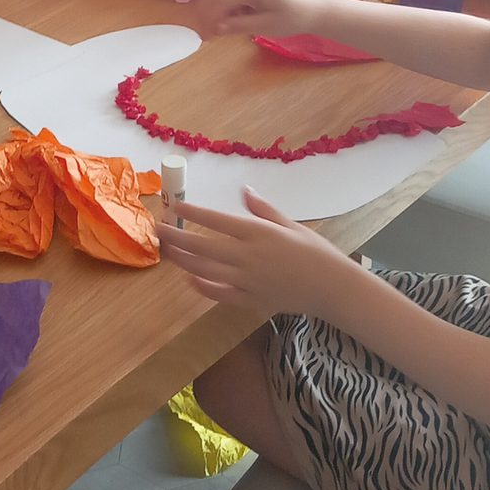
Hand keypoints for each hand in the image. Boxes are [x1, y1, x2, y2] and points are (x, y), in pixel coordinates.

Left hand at [154, 188, 355, 315]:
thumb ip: (263, 210)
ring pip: (204, 270)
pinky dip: (202, 287)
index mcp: (258, 233)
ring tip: (166, 251)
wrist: (332, 288)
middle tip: (157, 230)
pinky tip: (190, 279)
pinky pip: (219, 293)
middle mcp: (247, 256)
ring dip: (182, 260)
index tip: (176, 206)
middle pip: (201, 246)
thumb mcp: (291, 225)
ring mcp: (246, 280)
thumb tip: (244, 190)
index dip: (193, 213)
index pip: (216, 220)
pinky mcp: (249, 299)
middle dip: (176, 237)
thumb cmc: (315, 252)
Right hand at [185, 0, 316, 41]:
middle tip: (205, 35)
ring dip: (209, 7)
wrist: (309, 10)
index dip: (209, 17)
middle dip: (204, 11)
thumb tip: (216, 28)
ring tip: (211, 30)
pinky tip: (222, 21)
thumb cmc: (291, 19)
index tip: (205, 36)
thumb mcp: (265, 26)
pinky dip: (217, 5)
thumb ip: (239, 25)